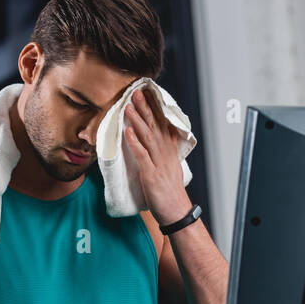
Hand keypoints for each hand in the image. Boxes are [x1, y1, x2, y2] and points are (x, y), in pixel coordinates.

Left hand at [123, 89, 190, 224]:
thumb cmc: (171, 192)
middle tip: (136, 92)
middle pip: (155, 126)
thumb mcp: (171, 167)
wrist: (176, 211)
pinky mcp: (151, 174)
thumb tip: (164, 137)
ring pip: (148, 137)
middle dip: (145, 108)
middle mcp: (165, 154)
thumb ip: (167, 152)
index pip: (163, 125)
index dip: (156, 109)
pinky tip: (128, 131)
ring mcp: (158, 163)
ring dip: (137, 120)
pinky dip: (135, 142)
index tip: (149, 94)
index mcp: (169, 151)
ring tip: (128, 106)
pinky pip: (142, 155)